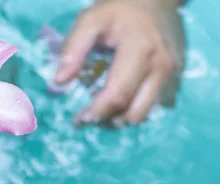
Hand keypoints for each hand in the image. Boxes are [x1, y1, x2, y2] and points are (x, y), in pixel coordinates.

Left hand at [55, 0, 184, 124]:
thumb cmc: (118, 11)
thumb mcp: (90, 21)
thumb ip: (73, 49)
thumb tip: (59, 82)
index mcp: (139, 51)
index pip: (117, 95)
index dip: (96, 113)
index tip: (78, 119)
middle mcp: (161, 66)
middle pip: (133, 112)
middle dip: (106, 121)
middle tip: (86, 118)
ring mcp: (172, 74)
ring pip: (144, 114)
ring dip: (119, 120)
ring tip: (101, 110)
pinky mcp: (175, 78)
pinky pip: (153, 107)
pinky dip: (132, 111)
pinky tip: (118, 102)